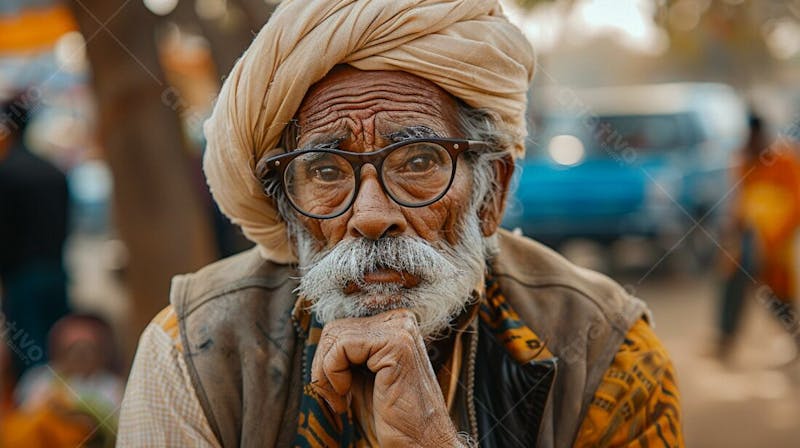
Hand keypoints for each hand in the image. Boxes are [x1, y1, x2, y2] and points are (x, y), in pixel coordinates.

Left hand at [310, 309, 461, 446]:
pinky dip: (333, 373)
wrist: (419, 441)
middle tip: (335, 398)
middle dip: (323, 367)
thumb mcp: (361, 376)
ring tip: (341, 400)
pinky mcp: (396, 343)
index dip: (328, 360)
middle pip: (335, 329)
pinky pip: (342, 346)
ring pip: (335, 336)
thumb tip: (319, 343)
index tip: (335, 390)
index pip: (340, 327)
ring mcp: (400, 329)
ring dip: (327, 374)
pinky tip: (347, 395)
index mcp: (393, 325)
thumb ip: (346, 355)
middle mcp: (399, 321)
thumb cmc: (391, 415)